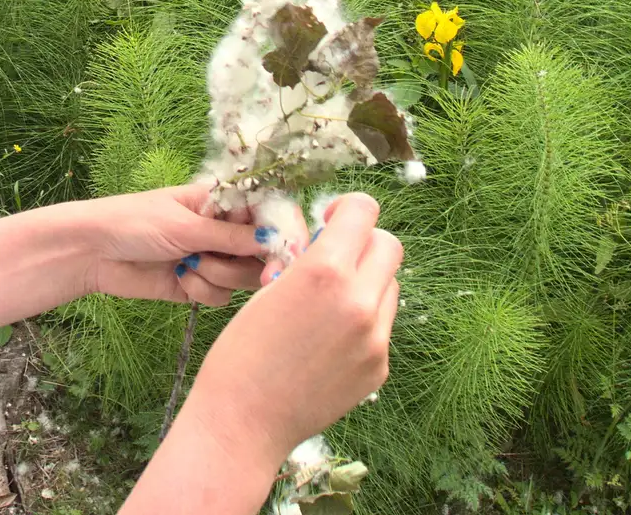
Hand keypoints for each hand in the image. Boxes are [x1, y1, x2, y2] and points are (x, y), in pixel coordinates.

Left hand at [82, 183, 285, 306]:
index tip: (286, 254)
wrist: (94, 253)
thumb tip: (273, 240)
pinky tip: (179, 279)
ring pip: (245, 277)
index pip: (270, 214)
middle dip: (256, 263)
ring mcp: (213, 258)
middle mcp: (224, 229)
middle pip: (265, 251)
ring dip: (220, 275)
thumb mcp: (185, 225)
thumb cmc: (134, 222)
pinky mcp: (199, 285)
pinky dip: (203, 291)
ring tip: (189, 265)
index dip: (284, 234)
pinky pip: (222, 296)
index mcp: (224, 202)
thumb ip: (230, 236)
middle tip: (263, 276)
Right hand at [181, 192, 401, 460]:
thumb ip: (311, 262)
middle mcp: (360, 302)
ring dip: (367, 282)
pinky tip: (328, 342)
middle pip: (388, 245)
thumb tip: (333, 243)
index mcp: (326, 272)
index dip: (346, 209)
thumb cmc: (241, 352)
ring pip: (390, 286)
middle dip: (363, 243)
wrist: (243, 421)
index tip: (331, 220)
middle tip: (335, 258)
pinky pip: (382, 326)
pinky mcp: (379, 368)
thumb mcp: (269, 288)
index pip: (364, 210)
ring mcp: (375, 339)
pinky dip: (363, 322)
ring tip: (327, 305)